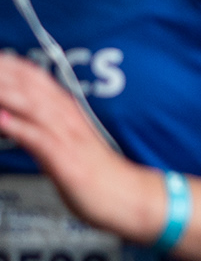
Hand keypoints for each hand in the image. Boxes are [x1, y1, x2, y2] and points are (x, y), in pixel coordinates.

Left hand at [0, 54, 161, 241]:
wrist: (128, 196)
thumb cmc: (98, 174)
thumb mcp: (69, 143)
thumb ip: (44, 126)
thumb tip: (15, 118)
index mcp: (67, 112)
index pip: (34, 77)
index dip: (11, 64)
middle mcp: (66, 118)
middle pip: (28, 84)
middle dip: (3, 72)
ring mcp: (66, 136)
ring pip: (30, 104)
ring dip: (4, 91)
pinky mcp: (64, 159)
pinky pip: (37, 138)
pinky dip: (16, 126)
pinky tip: (0, 120)